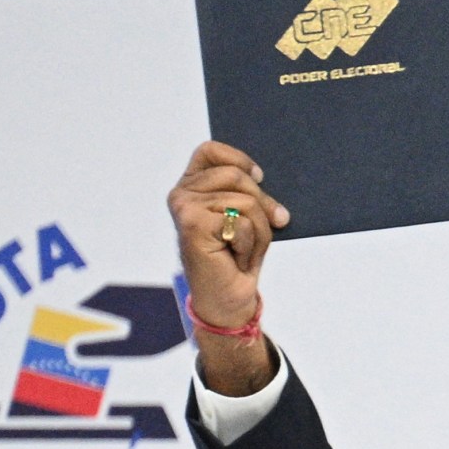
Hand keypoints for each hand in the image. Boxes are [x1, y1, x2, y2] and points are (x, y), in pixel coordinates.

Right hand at [168, 142, 289, 393]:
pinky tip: (235, 257)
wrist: (227, 298)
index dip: (239, 159)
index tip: (259, 178)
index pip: (210, 151)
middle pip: (237, 176)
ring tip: (242, 249)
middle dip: (261, 205)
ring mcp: (184, 208)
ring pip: (245, 200)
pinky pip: (242, 222)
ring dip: (257, 231)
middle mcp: (181, 194)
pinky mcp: (192, 224)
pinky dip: (249, 243)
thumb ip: (250, 195)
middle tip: (256, 234)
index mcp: (191, 187)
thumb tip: (267, 191)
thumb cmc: (236, 257)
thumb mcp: (246, 217)